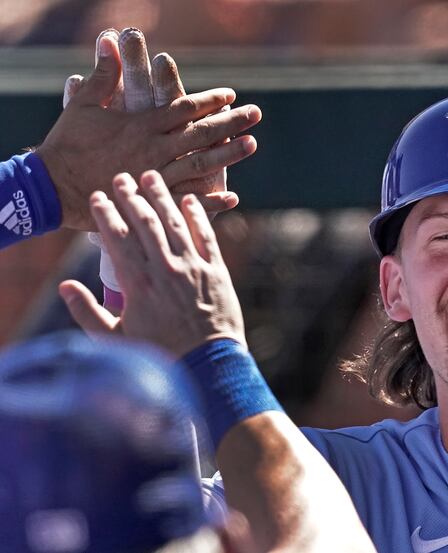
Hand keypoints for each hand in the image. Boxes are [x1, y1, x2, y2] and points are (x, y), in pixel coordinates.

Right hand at [38, 33, 260, 230]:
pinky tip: (233, 198)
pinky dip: (211, 201)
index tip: (230, 96)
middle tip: (256, 114)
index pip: (184, 109)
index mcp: (142, 125)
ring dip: (229, 154)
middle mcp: (155, 148)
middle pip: (201, 133)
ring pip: (201, 163)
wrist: (54, 186)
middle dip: (231, 122)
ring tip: (252, 144)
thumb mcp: (84, 104)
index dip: (209, 101)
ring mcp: (156, 175)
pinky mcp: (152, 200)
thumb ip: (104, 76)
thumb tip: (110, 44)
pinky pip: (187, 200)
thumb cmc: (68, 144)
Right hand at [58, 170, 246, 356]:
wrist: (207, 365)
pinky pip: (207, 238)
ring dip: (162, 198)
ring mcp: (194, 269)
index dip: (106, 214)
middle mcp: (165, 270)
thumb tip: (66, 285)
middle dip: (131, 197)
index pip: (117, 238)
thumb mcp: (115, 338)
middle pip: (145, 223)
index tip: (98, 197)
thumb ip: (87, 311)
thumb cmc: (159, 354)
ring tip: (151, 178)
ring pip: (175, 224)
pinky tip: (189, 201)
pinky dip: (198, 217)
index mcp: (138, 283)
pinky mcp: (217, 273)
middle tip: (122, 178)